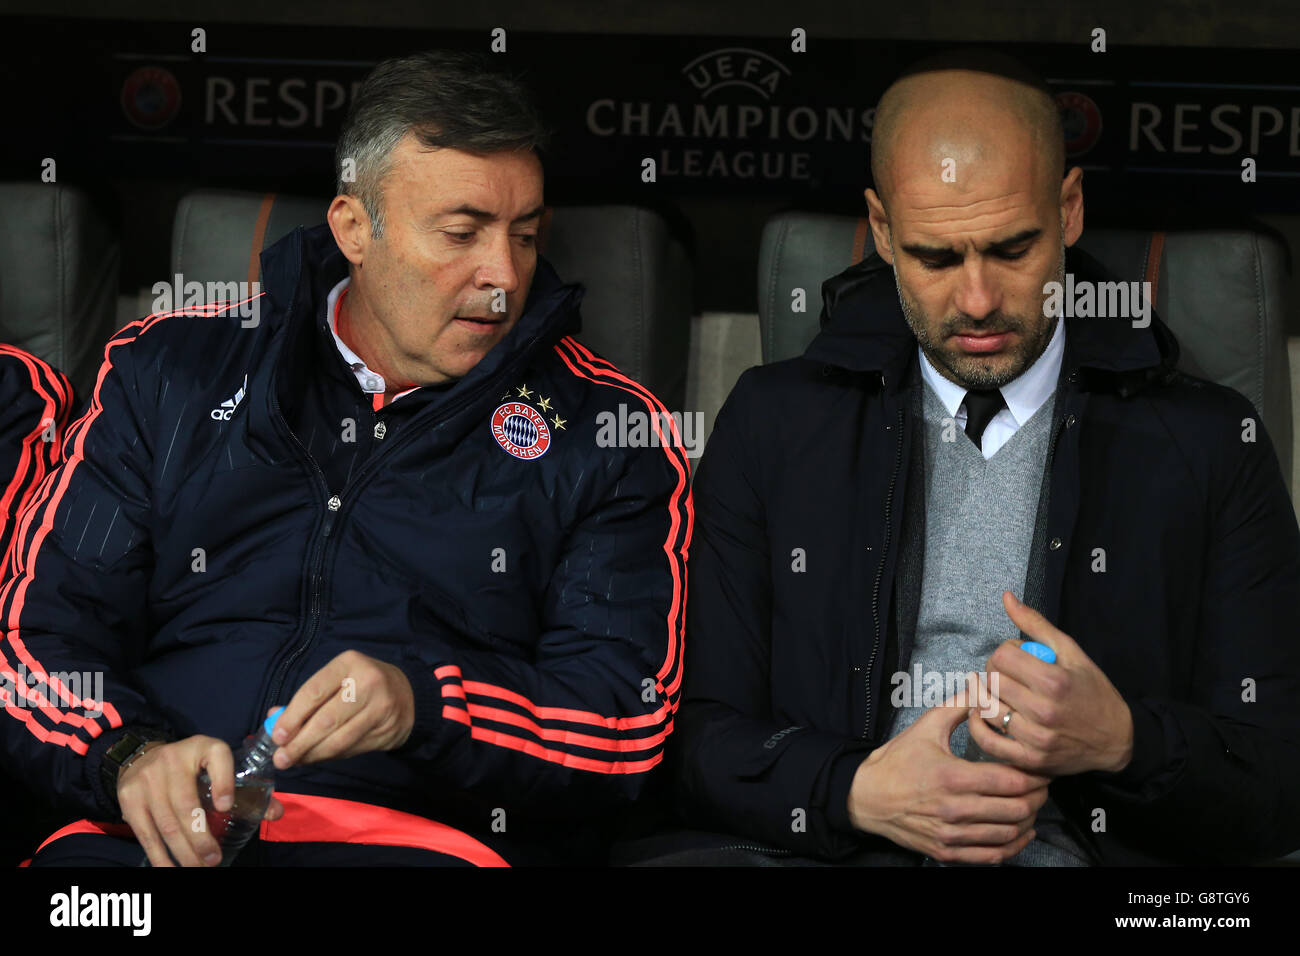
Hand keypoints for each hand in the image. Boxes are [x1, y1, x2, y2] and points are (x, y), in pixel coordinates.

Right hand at [117, 736, 284, 866]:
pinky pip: (145, 832)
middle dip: (200, 837)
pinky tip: (171, 869)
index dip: (223, 782)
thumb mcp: (217, 764)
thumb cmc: (191, 765)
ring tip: (199, 868)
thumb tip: (276, 813)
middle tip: (213, 859)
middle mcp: (172, 760)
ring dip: (183, 851)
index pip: (217, 757)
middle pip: (186, 804)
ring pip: (166, 822)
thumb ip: (246, 788)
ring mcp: (147, 780)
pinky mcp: (130, 800)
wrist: (143, 756)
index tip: (226, 807)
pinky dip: (159, 855)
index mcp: (202, 747)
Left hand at [269, 649, 414, 769]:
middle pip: (326, 720)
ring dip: (313, 754)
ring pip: (339, 739)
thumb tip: (274, 717)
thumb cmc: (360, 684)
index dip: (293, 716)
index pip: (314, 691)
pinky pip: (351, 749)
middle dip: (300, 743)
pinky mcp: (387, 731)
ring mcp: (381, 708)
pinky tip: (317, 757)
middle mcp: (368, 683)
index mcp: (349, 664)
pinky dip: (330, 756)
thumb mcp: (336, 679)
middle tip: (281, 758)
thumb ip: (307, 698)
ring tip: (295, 761)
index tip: (277, 736)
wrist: (407, 693)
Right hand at [847, 684, 1051, 863]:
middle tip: (1043, 785)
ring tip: (1033, 805)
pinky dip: (1013, 846)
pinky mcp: (947, 851)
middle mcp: (954, 808)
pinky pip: (991, 856)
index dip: (1034, 775)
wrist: (866, 796)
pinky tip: (1021, 832)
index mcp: (953, 776)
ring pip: (1008, 834)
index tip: (1041, 766)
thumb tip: (985, 686)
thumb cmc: (898, 760)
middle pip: (1016, 809)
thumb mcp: (926, 726)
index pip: (1011, 780)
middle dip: (1037, 796)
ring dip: (1028, 820)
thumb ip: (959, 705)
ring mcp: (951, 834)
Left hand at [968, 592, 1133, 776]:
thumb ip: (1036, 624)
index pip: (1002, 656)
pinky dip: (979, 726)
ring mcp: (1035, 738)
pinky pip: (987, 741)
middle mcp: (1043, 711)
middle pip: (991, 680)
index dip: (1004, 652)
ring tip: (998, 693)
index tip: (1015, 658)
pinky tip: (985, 714)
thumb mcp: (1071, 652)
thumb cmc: (1092, 691)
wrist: (1116, 739)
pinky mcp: (1029, 760)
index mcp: (1054, 681)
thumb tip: (1006, 597)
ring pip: (986, 708)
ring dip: (985, 696)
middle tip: (1008, 676)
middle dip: (994, 672)